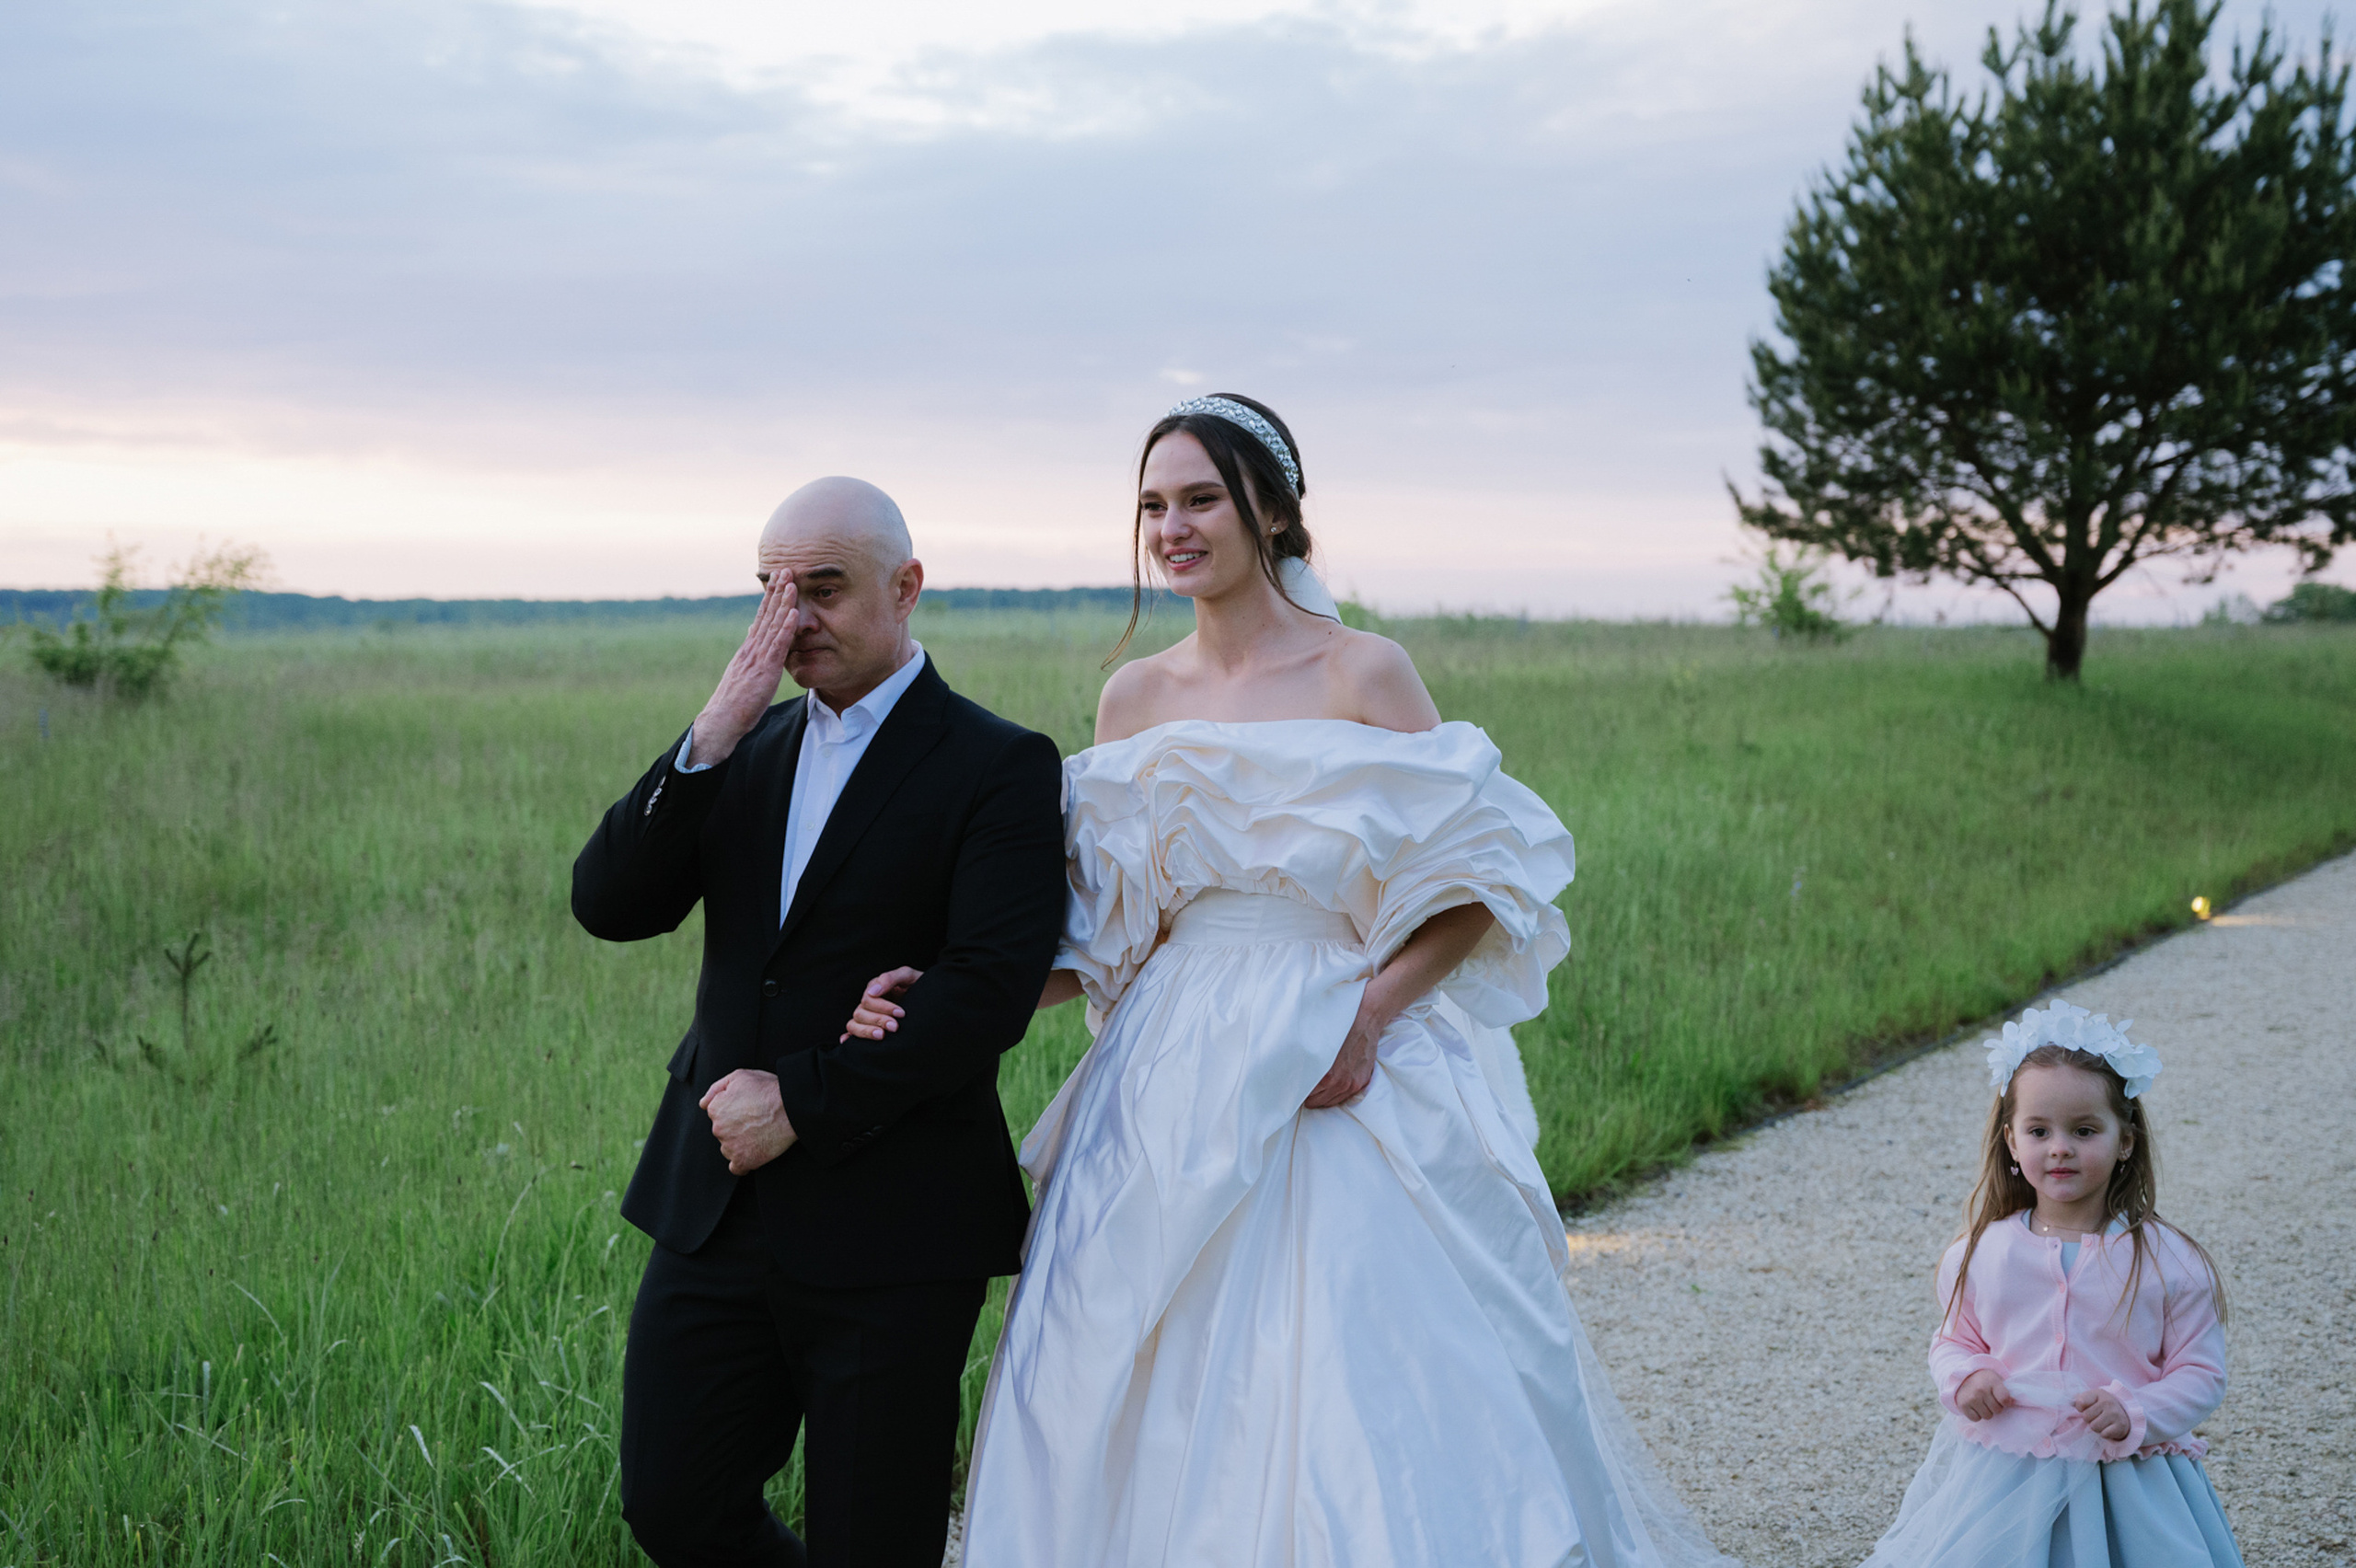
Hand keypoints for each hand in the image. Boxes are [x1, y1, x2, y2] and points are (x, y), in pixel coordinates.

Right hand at [687, 578, 798, 766]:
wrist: (722, 720)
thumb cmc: (734, 701)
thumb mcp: (743, 671)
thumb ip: (750, 650)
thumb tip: (753, 630)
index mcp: (748, 649)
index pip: (761, 617)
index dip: (770, 597)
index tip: (778, 578)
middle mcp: (751, 648)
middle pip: (766, 614)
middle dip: (776, 591)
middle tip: (786, 568)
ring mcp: (757, 658)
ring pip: (772, 626)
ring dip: (783, 603)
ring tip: (791, 582)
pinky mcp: (764, 671)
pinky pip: (777, 647)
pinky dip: (785, 629)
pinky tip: (793, 614)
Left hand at [699, 1068, 796, 1173]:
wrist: (792, 1109)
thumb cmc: (769, 1090)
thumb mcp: (740, 1076)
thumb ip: (716, 1088)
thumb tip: (703, 1103)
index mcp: (716, 1109)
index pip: (717, 1113)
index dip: (733, 1109)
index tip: (746, 1108)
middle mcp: (718, 1129)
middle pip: (723, 1131)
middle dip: (735, 1126)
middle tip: (756, 1119)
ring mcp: (730, 1147)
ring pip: (728, 1148)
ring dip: (739, 1144)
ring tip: (759, 1134)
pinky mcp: (743, 1161)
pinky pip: (737, 1167)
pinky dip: (744, 1162)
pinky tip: (754, 1152)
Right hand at [841, 967, 924, 1041]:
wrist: (932, 1001)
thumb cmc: (919, 986)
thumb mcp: (908, 976)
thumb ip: (891, 978)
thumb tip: (872, 992)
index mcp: (875, 989)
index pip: (869, 999)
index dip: (883, 1007)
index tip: (901, 1013)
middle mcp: (868, 1003)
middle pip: (860, 1013)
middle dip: (878, 1020)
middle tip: (895, 1027)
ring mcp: (867, 1017)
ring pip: (854, 1024)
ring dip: (866, 1031)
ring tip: (881, 1036)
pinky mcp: (869, 1029)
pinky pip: (852, 1033)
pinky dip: (848, 1038)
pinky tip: (848, 1042)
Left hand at [1303, 1024, 1377, 1108]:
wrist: (1365, 1022)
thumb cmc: (1340, 1030)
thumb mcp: (1317, 1044)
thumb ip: (1308, 1062)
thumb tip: (1294, 1071)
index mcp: (1328, 1076)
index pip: (1307, 1095)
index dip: (1299, 1091)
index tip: (1295, 1088)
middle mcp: (1341, 1083)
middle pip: (1318, 1101)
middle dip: (1310, 1097)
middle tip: (1302, 1091)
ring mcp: (1353, 1084)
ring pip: (1331, 1101)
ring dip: (1322, 1098)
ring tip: (1314, 1091)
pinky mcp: (1362, 1082)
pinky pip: (1344, 1097)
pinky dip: (1335, 1094)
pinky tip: (1329, 1088)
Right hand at [1955, 1369, 2011, 1421]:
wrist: (1963, 1377)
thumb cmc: (1984, 1381)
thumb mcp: (1996, 1380)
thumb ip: (2006, 1392)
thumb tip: (2015, 1403)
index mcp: (1992, 1381)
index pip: (2005, 1400)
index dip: (2006, 1402)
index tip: (2002, 1399)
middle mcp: (1981, 1389)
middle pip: (1997, 1410)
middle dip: (1995, 1407)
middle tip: (1990, 1400)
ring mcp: (1971, 1398)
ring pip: (1987, 1416)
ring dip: (1986, 1411)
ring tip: (1982, 1402)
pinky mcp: (1963, 1405)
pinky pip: (1976, 1419)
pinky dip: (1976, 1414)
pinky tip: (1974, 1406)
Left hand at [2073, 1386, 2131, 1441]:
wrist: (2123, 1415)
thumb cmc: (2101, 1406)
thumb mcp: (2091, 1399)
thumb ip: (2078, 1399)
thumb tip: (2069, 1403)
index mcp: (2098, 1393)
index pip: (2080, 1403)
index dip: (2080, 1408)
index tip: (2087, 1407)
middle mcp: (2108, 1402)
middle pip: (2086, 1417)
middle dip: (2089, 1419)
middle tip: (2096, 1417)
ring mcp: (2115, 1414)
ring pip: (2094, 1427)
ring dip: (2096, 1427)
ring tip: (2102, 1422)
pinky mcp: (2120, 1426)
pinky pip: (2104, 1434)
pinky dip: (2104, 1433)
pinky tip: (2108, 1428)